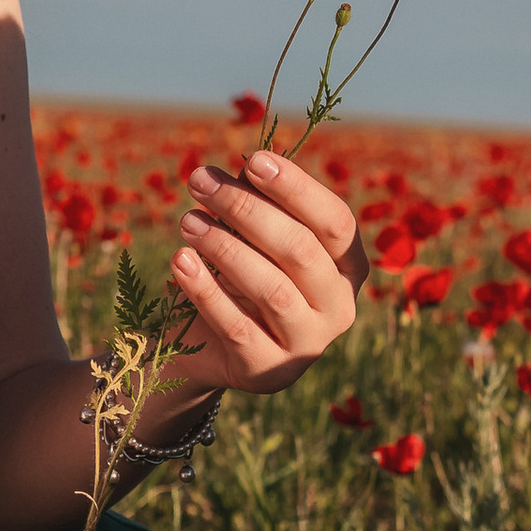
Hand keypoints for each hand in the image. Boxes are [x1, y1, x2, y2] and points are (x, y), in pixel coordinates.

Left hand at [163, 147, 363, 397]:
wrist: (213, 347)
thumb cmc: (241, 276)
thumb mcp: (253, 239)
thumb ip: (256, 205)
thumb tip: (242, 170)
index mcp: (349, 267)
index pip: (335, 222)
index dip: (297, 189)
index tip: (253, 160)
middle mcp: (339, 307)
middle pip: (301, 251)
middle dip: (247, 209)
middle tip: (200, 181)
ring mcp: (308, 344)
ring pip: (272, 289)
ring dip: (225, 248)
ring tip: (188, 220)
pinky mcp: (269, 370)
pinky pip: (236, 326)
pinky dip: (206, 291)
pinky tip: (181, 260)